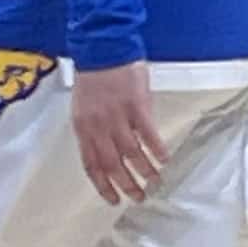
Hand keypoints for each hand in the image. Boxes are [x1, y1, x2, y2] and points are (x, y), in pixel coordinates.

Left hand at [68, 61, 166, 204]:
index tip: (112, 199)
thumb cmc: (94, 76)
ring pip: (131, 154)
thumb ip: (94, 130)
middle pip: (112, 164)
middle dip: (126, 185)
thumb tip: (109, 151)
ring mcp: (117, 117)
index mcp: (83, 127)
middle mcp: (98, 126)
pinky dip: (157, 150)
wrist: (103, 48)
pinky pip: (148, 135)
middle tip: (139, 197)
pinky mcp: (136, 107)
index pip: (91, 164)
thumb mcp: (84, 107)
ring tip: (155, 183)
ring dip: (145, 172)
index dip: (102, 184)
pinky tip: (165, 160)